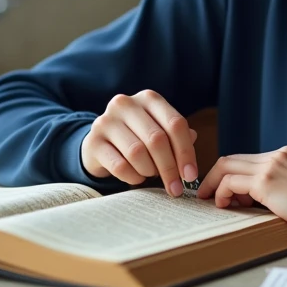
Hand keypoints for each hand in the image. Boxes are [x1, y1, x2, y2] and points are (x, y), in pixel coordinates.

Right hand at [80, 90, 198, 196]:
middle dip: (169, 168)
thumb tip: (192, 145)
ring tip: (151, 174)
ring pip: (137, 152)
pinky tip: (137, 177)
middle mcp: (126, 104)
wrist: (101, 143)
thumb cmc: (138, 137)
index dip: (186, 152)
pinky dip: (133, 177)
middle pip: (156, 139)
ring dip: (150, 170)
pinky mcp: (93, 141)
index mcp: (149, 98)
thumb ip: (178, 137)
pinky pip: (120, 166)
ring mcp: (106, 121)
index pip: (175, 124)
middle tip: (176, 188)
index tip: (190, 176)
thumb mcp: (160, 132)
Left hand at [196, 145, 286, 233]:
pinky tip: (225, 205)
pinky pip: (232, 182)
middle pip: (232, 159)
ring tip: (213, 202)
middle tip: (206, 194)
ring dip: (215, 185)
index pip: (248, 160)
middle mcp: (277, 155)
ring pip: (227, 167)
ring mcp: (271, 166)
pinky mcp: (266, 182)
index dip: (232, 175)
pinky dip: (222, 193)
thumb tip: (254, 199)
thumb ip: (280, 185)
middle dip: (215, 177)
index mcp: (286, 155)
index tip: (227, 193)